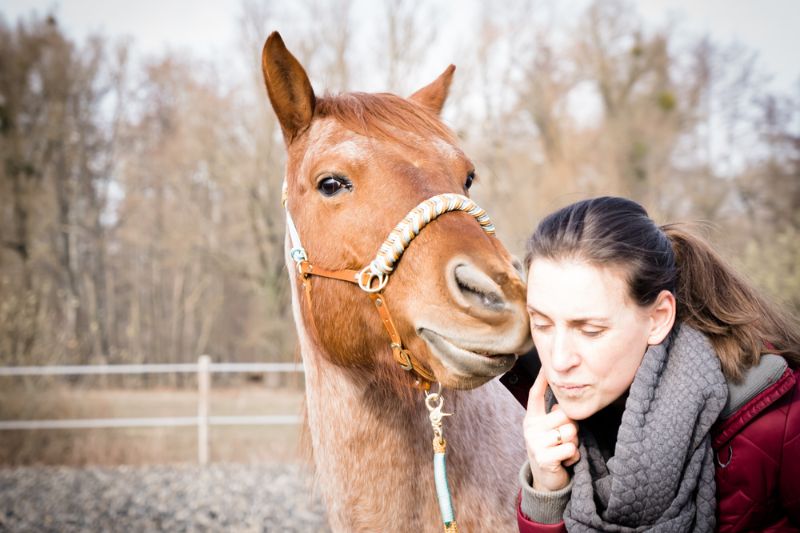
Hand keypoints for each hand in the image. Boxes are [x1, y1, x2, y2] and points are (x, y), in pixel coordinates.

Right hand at [523, 370, 579, 491]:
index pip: (535, 395)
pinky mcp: (544, 458)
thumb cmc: (552, 449)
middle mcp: (530, 428)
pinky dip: (573, 456)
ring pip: (570, 431)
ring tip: (564, 449)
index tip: (545, 366)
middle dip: (572, 427)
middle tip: (565, 438)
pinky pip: (570, 448)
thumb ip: (553, 416)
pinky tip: (565, 460)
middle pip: (564, 414)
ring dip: (574, 442)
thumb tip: (561, 405)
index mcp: (532, 419)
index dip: (541, 380)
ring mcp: (535, 443)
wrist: (546, 479)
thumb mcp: (548, 431)